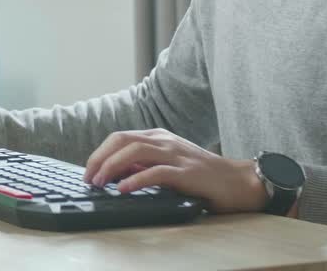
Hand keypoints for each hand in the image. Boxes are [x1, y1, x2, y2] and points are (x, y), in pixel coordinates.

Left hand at [83, 129, 266, 213]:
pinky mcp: (187, 172)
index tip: (88, 171)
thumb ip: (144, 165)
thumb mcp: (168, 164)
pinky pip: (156, 172)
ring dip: (112, 167)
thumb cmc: (202, 175)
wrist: (238, 181)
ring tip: (100, 183)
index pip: (119, 138)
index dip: (99, 153)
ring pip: (135, 152)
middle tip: (88, 178)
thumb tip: (116, 173)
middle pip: (122, 141)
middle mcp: (164, 140)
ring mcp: (176, 154)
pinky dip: (136, 180)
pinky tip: (123, 189)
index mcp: (158, 136)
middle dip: (100, 158)